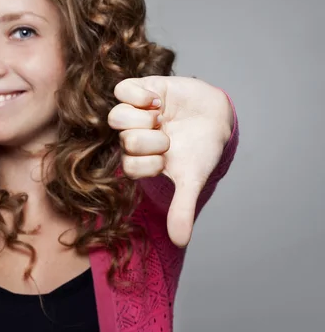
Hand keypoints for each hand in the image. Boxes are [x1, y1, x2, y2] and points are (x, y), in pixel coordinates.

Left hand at [108, 76, 232, 246]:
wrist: (214, 116)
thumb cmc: (201, 149)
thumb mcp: (193, 179)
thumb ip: (183, 207)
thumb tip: (181, 242)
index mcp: (137, 160)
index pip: (129, 166)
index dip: (151, 163)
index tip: (168, 158)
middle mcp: (130, 137)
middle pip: (124, 141)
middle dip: (152, 140)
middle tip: (168, 136)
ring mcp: (132, 113)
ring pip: (116, 117)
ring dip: (143, 119)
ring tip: (161, 116)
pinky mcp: (138, 89)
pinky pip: (121, 90)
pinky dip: (138, 95)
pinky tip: (157, 99)